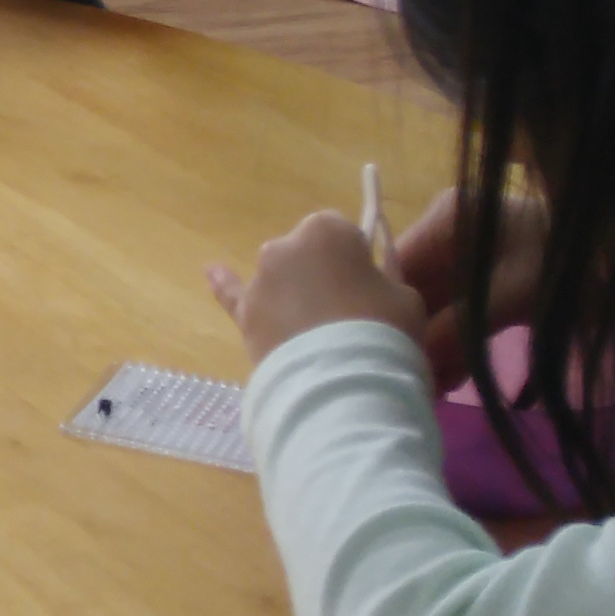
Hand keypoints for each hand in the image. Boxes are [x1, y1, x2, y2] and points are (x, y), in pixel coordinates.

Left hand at [208, 211, 425, 364]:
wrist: (340, 384)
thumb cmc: (383, 331)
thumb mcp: (403, 297)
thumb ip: (381, 279)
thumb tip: (366, 284)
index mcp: (327, 231)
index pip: (341, 231)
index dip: (355, 257)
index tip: (367, 283)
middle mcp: (284, 247)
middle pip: (306, 255)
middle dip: (321, 276)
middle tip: (345, 313)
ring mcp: (259, 281)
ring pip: (279, 279)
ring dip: (292, 294)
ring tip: (314, 331)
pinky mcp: (244, 317)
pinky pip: (231, 294)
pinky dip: (223, 284)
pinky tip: (211, 271)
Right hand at [386, 182, 547, 377]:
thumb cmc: (568, 264)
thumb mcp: (510, 296)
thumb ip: (456, 329)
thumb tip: (411, 367)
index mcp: (446, 218)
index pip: (394, 268)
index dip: (384, 314)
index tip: (388, 359)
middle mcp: (448, 229)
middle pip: (412, 288)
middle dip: (414, 335)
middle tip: (416, 381)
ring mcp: (469, 252)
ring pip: (433, 303)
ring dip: (435, 343)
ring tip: (437, 386)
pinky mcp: (488, 274)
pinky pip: (457, 308)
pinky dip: (457, 339)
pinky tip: (456, 374)